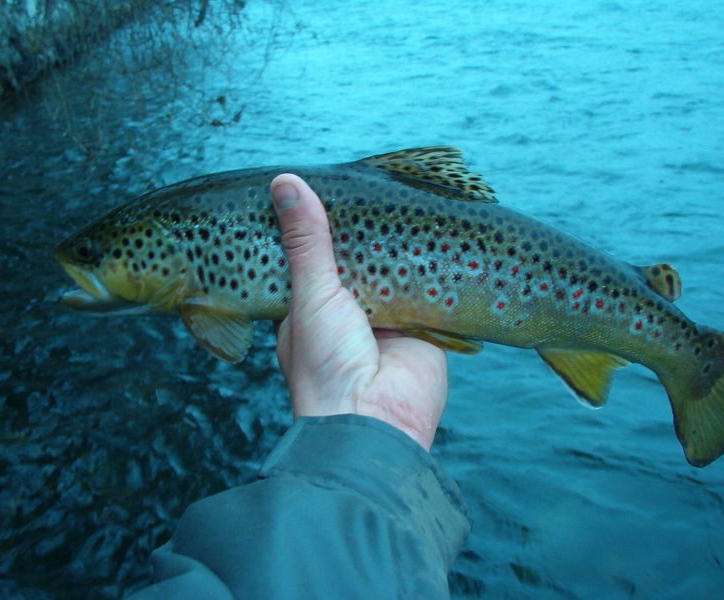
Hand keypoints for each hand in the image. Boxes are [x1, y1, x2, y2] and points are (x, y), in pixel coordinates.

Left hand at [271, 174, 446, 450]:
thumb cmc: (327, 367)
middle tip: (375, 190)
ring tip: (409, 203)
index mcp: (308, 308)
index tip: (326, 188)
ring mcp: (384, 319)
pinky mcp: (421, 325)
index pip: (312, 256)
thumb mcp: (311, 295)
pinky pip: (427, 289)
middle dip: (366, 235)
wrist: (377, 423)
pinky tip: (437, 235)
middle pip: (356, 260)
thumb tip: (286, 184)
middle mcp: (345, 312)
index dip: (320, 227)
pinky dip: (431, 269)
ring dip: (400, 249)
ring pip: (393, 271)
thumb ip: (306, 242)